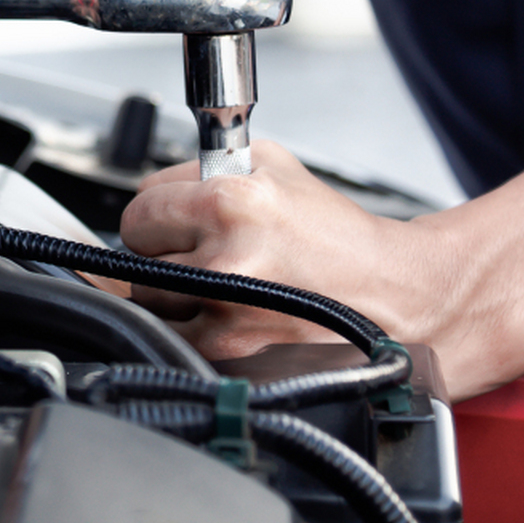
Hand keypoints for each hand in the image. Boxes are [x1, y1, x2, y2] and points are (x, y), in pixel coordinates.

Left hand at [120, 141, 476, 388]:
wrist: (387, 295)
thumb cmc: (335, 235)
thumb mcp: (273, 167)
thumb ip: (204, 167)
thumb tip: (155, 187)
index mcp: (229, 204)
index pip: (140, 206)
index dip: (159, 211)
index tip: (175, 217)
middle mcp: (222, 261)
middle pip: (136, 257)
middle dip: (163, 250)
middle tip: (204, 250)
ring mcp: (223, 315)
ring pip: (149, 301)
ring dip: (172, 292)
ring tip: (220, 281)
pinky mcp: (229, 355)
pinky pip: (174, 336)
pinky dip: (190, 326)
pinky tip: (228, 312)